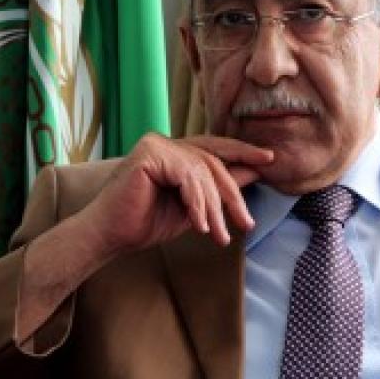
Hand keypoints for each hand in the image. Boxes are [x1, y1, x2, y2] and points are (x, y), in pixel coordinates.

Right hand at [78, 133, 274, 260]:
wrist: (110, 236)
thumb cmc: (145, 223)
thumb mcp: (193, 208)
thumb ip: (218, 189)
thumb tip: (254, 172)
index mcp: (174, 151)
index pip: (215, 148)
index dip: (243, 152)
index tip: (269, 160)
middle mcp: (165, 142)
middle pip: (212, 162)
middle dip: (232, 196)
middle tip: (246, 223)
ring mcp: (156, 144)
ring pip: (202, 172)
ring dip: (213, 208)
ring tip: (217, 236)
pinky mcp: (149, 153)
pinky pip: (186, 176)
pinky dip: (196, 203)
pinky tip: (198, 225)